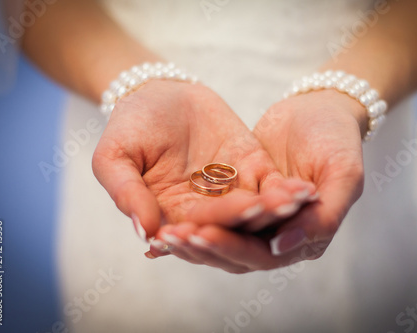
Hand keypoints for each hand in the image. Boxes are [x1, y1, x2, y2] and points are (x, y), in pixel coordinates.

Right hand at [92, 80, 314, 261]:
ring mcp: (233, 190)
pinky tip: (301, 190)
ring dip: (271, 210)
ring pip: (256, 209)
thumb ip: (126, 194)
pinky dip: (285, 189)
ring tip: (288, 204)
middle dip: (240, 221)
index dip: (197, 233)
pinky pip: (272, 184)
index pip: (188, 233)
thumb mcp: (114, 157)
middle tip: (254, 211)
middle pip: (228, 225)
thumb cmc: (131, 126)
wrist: (160, 92)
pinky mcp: (254, 168)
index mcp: (172, 215)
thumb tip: (146, 234)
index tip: (202, 232)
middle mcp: (206, 210)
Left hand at [151, 89, 363, 272]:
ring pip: (221, 235)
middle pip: (235, 251)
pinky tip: (162, 218)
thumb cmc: (338, 139)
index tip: (202, 236)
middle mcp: (278, 235)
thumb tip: (281, 248)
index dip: (232, 248)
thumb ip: (324, 215)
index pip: (263, 254)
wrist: (320, 109)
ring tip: (160, 233)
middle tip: (169, 237)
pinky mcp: (240, 197)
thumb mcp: (344, 174)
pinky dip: (192, 216)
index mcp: (305, 237)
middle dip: (203, 245)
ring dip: (192, 236)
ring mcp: (257, 218)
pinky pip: (214, 210)